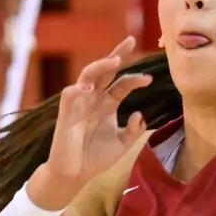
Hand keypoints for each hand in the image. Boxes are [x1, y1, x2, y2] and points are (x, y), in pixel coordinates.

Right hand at [28, 36, 152, 209]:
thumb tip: (141, 115)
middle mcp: (94, 98)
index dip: (136, 79)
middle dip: (117, 55)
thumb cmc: (96, 157)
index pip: (122, 84)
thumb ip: (133, 130)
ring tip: (114, 61)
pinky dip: (77, 89)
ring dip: (100, 66)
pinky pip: (69, 96)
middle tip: (130, 41)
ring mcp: (80, 103)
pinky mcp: (66, 114)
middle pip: (105, 70)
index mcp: (108, 103)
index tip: (149, 79)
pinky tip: (88, 88)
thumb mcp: (122, 144)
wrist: (75, 174)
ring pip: (87, 76)